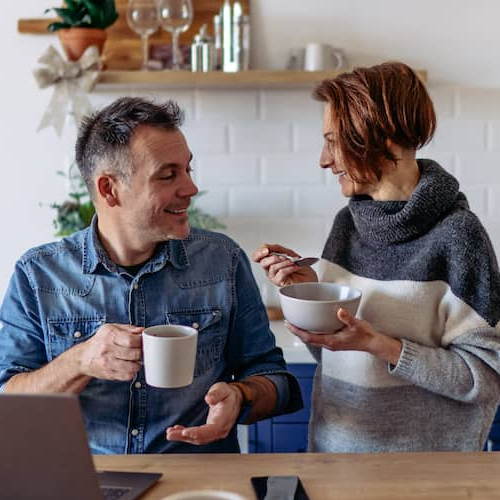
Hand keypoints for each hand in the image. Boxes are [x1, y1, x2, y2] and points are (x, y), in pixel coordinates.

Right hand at [75, 323, 143, 380]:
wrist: (83, 357)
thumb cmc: (101, 341)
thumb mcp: (112, 329)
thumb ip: (129, 329)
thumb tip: (142, 330)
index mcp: (110, 335)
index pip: (131, 340)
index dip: (140, 341)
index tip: (142, 341)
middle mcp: (107, 350)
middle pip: (134, 353)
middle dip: (141, 352)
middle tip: (140, 350)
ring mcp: (108, 363)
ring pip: (133, 367)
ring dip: (138, 363)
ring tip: (135, 359)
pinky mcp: (109, 374)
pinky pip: (127, 376)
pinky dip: (132, 372)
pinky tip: (129, 366)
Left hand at [166, 382, 241, 444]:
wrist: (235, 399)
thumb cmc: (228, 394)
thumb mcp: (223, 389)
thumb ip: (216, 394)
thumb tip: (209, 399)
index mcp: (225, 418)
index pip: (211, 429)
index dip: (198, 433)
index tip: (185, 432)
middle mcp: (221, 428)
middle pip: (202, 437)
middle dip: (185, 436)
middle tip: (171, 434)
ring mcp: (216, 432)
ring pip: (198, 439)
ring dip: (183, 437)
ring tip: (170, 433)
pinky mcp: (210, 431)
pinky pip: (198, 436)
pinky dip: (187, 435)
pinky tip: (178, 431)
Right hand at [252, 244, 317, 286]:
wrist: (310, 278)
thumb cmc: (300, 267)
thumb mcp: (289, 253)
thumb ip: (277, 249)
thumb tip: (267, 247)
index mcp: (270, 260)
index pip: (257, 256)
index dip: (259, 253)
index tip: (266, 250)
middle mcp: (270, 268)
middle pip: (262, 262)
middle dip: (272, 257)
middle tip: (282, 256)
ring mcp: (274, 276)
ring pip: (272, 267)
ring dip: (284, 262)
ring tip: (292, 262)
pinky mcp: (279, 283)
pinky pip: (280, 273)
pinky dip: (289, 268)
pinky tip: (294, 267)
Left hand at [286, 308, 401, 364]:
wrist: (372, 343)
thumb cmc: (365, 335)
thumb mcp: (357, 325)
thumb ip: (348, 318)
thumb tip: (340, 311)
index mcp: (331, 341)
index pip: (308, 338)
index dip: (297, 331)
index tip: (288, 324)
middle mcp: (329, 344)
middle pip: (307, 339)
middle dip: (296, 331)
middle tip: (287, 322)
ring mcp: (331, 343)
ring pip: (312, 339)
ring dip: (302, 332)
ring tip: (295, 323)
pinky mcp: (334, 341)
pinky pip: (318, 337)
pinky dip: (311, 332)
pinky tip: (310, 325)